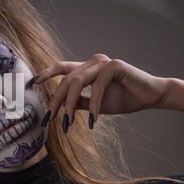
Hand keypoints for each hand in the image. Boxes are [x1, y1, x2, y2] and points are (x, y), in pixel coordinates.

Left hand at [33, 53, 168, 127]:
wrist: (151, 97)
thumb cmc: (124, 98)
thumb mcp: (96, 104)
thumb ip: (80, 102)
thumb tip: (62, 109)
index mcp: (87, 68)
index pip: (62, 68)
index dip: (46, 74)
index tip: (32, 83)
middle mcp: (93, 62)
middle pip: (66, 79)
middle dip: (56, 100)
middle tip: (50, 118)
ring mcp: (103, 62)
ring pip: (77, 81)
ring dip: (71, 104)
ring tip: (69, 122)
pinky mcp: (115, 66)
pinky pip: (98, 87)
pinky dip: (94, 104)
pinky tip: (94, 119)